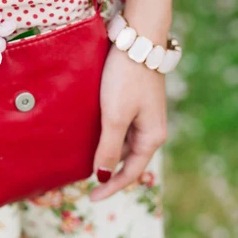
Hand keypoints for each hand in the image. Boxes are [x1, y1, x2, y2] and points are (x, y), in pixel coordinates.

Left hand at [90, 44, 167, 200]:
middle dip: (109, 171)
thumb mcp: (115, 116)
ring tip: (85, 161)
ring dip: (107, 153)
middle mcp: (151, 128)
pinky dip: (107, 135)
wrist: (136, 40)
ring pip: (124, 142)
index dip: (111, 187)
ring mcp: (144, 114)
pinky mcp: (135, 101)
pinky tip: (92, 135)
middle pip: (128, 159)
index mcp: (152, 137)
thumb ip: (109, 147)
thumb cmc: (126, 78)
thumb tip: (104, 174)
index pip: (131, 172)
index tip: (91, 198)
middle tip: (84, 183)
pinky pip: (121, 127)